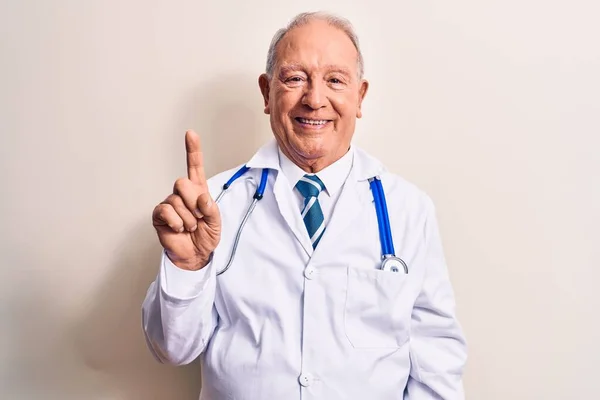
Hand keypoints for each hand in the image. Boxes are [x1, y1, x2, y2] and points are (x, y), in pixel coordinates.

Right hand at [152, 130, 220, 270]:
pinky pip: (166, 210)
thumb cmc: (205, 236)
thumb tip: (201, 197)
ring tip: (190, 227)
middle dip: (193, 202)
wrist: (196, 255)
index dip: (192, 149)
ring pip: (176, 200)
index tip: (190, 133)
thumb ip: (211, 208)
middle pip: (182, 183)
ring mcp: (169, 203)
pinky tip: (179, 229)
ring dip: (188, 218)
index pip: (194, 166)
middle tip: (198, 217)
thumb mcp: (216, 222)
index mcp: (198, 190)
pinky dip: (177, 222)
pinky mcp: (160, 215)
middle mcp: (182, 194)